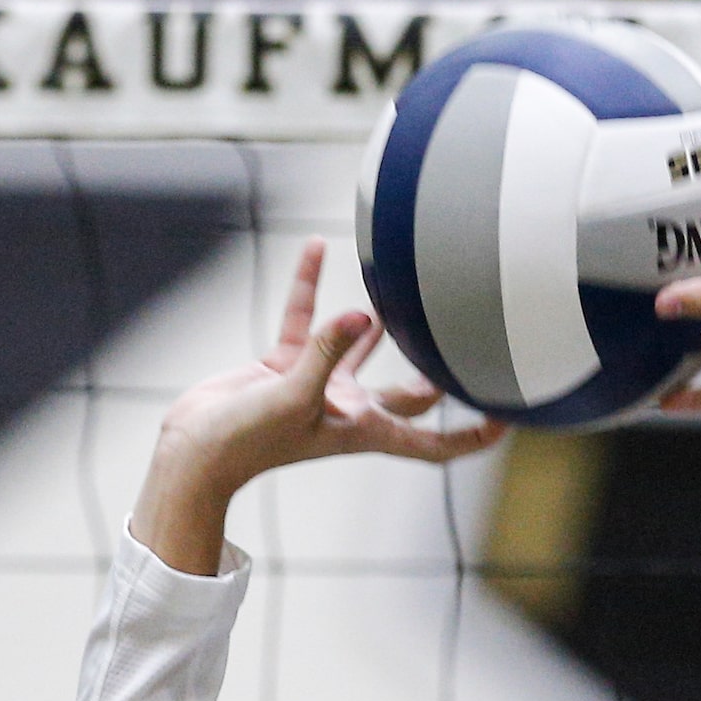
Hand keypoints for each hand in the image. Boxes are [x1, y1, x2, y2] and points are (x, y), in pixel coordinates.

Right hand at [131, 236, 499, 573]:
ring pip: (361, 350)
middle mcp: (348, 410)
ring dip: (381, 322)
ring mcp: (317, 388)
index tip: (508, 420)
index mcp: (362, 430)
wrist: (193, 451)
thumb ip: (327, 352)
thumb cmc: (244, 443)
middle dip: (439, 370)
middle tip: (472, 334)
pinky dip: (311, 288)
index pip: (433, 444)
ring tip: (405, 286)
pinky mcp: (284, 368)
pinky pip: (306, 322)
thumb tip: (363, 314)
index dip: (472, 437)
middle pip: (410, 391)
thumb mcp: (291, 397)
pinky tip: (316, 250)